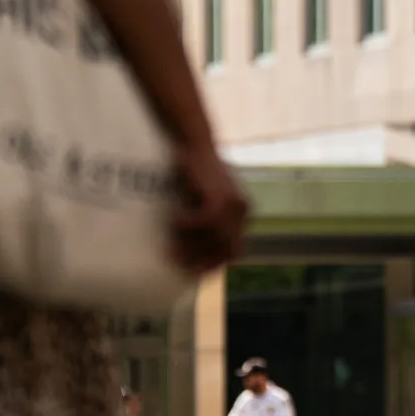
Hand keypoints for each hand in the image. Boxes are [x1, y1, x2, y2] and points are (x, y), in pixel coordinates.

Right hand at [170, 140, 248, 273]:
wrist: (196, 143)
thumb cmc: (195, 172)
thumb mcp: (204, 201)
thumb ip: (205, 221)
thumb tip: (192, 251)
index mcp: (242, 215)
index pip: (235, 252)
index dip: (215, 264)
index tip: (194, 272)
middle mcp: (243, 212)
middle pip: (227, 250)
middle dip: (202, 261)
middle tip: (178, 263)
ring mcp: (234, 205)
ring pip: (216, 239)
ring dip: (191, 245)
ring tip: (171, 244)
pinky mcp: (220, 197)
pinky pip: (205, 222)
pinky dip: (188, 225)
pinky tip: (174, 219)